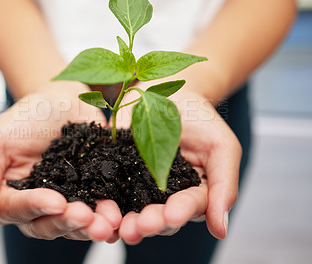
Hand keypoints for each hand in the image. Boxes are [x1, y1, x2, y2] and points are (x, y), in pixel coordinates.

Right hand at [0, 84, 121, 241]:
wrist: (62, 98)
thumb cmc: (25, 116)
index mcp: (10, 195)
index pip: (18, 210)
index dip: (36, 208)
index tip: (57, 202)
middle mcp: (38, 204)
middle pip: (48, 225)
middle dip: (68, 222)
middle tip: (87, 217)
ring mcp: (68, 199)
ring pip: (75, 224)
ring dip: (92, 226)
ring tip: (108, 221)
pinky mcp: (93, 191)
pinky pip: (100, 208)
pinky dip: (109, 215)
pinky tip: (119, 217)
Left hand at [115, 90, 241, 243]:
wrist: (169, 94)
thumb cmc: (201, 120)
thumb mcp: (222, 146)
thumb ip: (224, 185)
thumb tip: (221, 231)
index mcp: (193, 193)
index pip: (189, 207)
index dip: (180, 212)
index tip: (172, 216)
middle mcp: (165, 196)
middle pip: (159, 217)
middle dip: (151, 222)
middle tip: (142, 225)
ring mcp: (138, 186)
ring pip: (133, 211)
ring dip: (128, 221)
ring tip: (122, 226)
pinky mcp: (116, 172)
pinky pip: (109, 189)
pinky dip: (105, 202)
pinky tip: (101, 209)